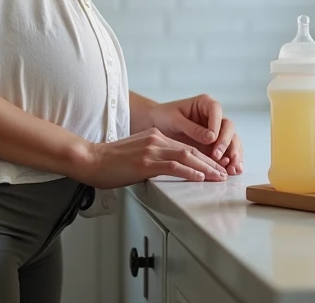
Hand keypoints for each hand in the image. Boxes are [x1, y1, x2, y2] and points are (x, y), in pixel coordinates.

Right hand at [72, 128, 228, 189]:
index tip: (214, 167)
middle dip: (210, 163)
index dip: (202, 157)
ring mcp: (151, 149)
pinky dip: (189, 171)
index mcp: (154, 136)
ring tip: (218, 177)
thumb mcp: (135, 153)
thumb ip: (152, 156)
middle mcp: (156, 139)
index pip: (185, 146)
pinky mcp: (146, 161)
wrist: (90, 159)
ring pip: (187, 156)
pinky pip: (174, 165)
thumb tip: (165, 168)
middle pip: (190, 150)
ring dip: (206, 168)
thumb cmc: (109, 161)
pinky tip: (200, 177)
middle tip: (224, 173)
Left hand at [149, 94, 243, 174]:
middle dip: (226, 142)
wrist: (156, 125)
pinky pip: (227, 152)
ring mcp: (217, 131)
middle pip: (228, 127)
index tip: (212, 138)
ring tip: (232, 168)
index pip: (216, 110)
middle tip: (218, 156)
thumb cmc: (164, 117)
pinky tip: (232, 170)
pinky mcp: (216, 145)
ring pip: (232, 140)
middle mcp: (214, 117)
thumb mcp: (174, 120)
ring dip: (234, 154)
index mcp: (205, 103)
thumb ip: (192, 128)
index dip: (216, 125)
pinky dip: (231, 161)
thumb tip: (211, 138)